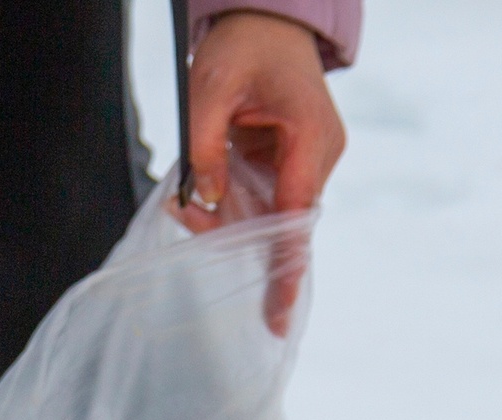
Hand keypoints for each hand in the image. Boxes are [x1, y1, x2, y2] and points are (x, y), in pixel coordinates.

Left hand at [181, 11, 345, 328]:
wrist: (267, 22)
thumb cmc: (243, 47)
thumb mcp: (208, 92)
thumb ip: (203, 150)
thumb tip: (205, 202)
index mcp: (311, 137)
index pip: (297, 214)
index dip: (284, 265)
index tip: (279, 310)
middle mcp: (318, 153)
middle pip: (281, 222)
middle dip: (234, 236)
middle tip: (190, 223)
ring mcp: (307, 159)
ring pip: (267, 214)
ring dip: (224, 221)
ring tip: (183, 203)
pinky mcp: (290, 162)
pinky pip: (261, 199)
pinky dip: (228, 206)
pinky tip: (197, 199)